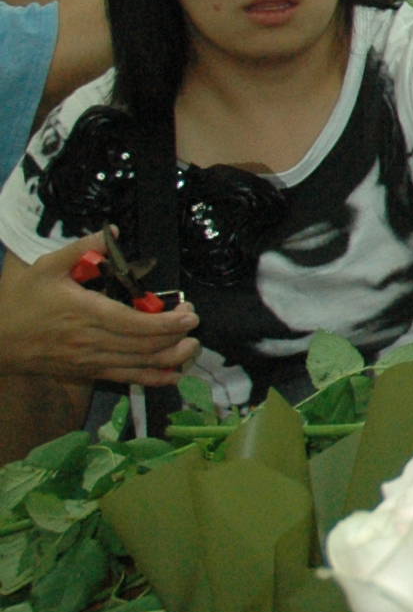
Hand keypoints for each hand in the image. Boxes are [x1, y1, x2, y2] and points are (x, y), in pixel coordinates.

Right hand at [0, 240, 199, 386]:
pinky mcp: (87, 372)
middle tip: (193, 321)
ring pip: (140, 365)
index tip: (190, 313)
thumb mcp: (46, 267)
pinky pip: (126, 378)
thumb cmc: (20, 300)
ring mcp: (90, 361)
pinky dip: (154, 378)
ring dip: (172, 358)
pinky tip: (174, 375)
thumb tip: (114, 232)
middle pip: (145, 345)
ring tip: (193, 345)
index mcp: (85, 313)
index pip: (136, 324)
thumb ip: (80, 248)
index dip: (168, 322)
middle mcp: (92, 341)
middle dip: (177, 336)